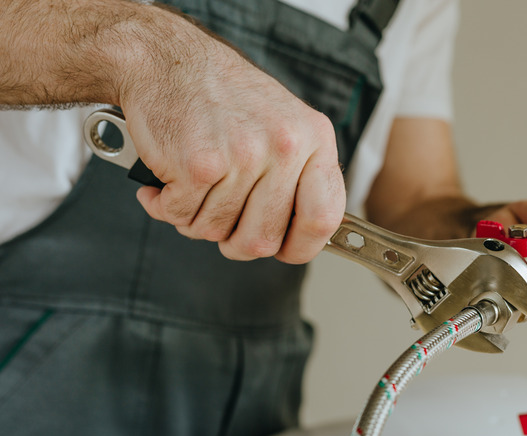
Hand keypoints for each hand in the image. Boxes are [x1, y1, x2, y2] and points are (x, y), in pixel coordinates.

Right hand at [117, 10, 344, 262]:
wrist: (169, 59)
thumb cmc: (225, 97)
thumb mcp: (284, 125)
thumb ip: (299, 176)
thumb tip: (302, 235)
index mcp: (315, 140)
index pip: (324, 218)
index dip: (302, 246)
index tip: (283, 248)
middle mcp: (285, 147)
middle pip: (264, 239)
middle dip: (234, 241)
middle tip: (220, 219)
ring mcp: (244, 155)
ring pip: (217, 231)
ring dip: (196, 219)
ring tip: (193, 187)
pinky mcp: (200, 164)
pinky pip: (182, 216)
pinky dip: (166, 206)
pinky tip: (168, 181)